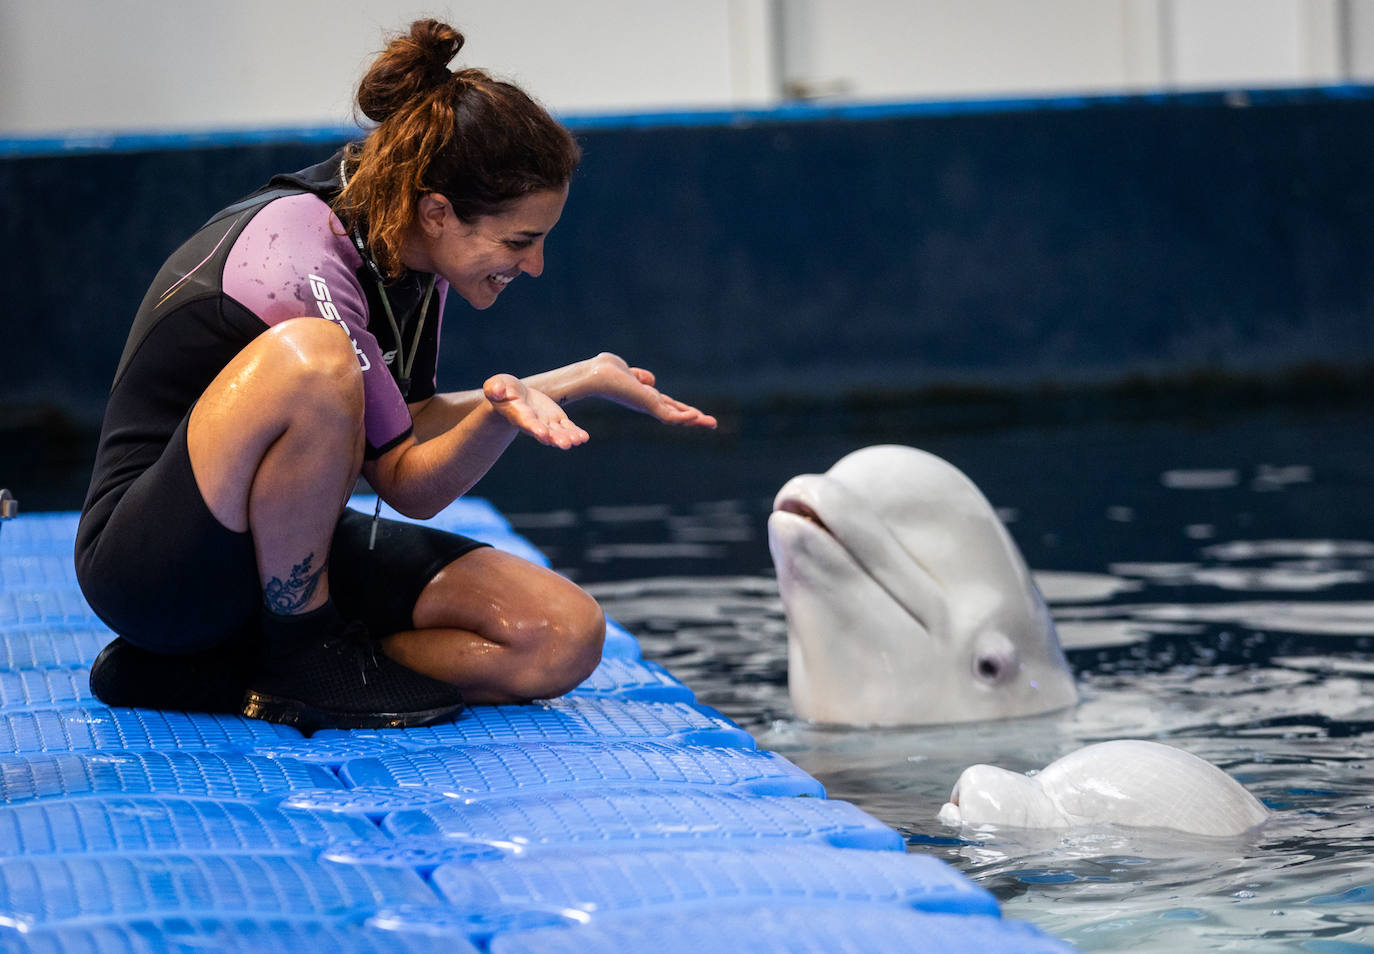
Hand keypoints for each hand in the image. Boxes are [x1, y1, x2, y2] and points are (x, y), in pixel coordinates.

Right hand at [483, 374, 589, 448]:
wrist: (513, 397)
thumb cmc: (502, 391)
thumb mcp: (495, 385)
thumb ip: (494, 388)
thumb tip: (495, 390)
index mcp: (518, 415)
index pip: (527, 423)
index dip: (534, 428)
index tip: (543, 433)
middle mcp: (534, 423)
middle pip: (545, 433)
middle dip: (555, 438)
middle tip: (566, 444)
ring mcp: (546, 423)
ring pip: (558, 432)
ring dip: (568, 437)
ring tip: (579, 440)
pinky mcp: (556, 419)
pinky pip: (567, 427)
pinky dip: (575, 432)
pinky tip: (584, 437)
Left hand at [583, 353, 716, 428]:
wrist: (595, 374)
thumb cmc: (605, 370)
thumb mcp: (628, 371)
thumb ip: (640, 376)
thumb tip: (651, 380)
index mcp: (645, 396)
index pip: (669, 405)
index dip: (684, 409)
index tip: (698, 414)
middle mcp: (649, 403)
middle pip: (676, 413)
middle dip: (694, 418)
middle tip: (713, 423)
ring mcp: (649, 405)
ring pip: (676, 417)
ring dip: (694, 420)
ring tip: (711, 423)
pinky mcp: (647, 405)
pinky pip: (669, 415)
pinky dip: (683, 417)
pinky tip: (696, 416)